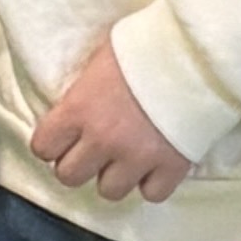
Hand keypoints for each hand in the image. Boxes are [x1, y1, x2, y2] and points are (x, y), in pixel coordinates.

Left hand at [30, 35, 191, 204]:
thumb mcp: (101, 59)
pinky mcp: (171, 167)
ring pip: (109, 191)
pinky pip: (152, 194)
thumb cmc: (145, 46)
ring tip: (127, 158)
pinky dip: (153, 183)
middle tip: (94, 150)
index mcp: (79, 109)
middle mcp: (102, 139)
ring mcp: (137, 157)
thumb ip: (83, 92)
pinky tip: (155, 165)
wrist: (197, 52)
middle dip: (80, 164)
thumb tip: (74, 109)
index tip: (63, 138)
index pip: (43, 147)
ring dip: (115, 176)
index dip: (52, 144)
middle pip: (69, 176)